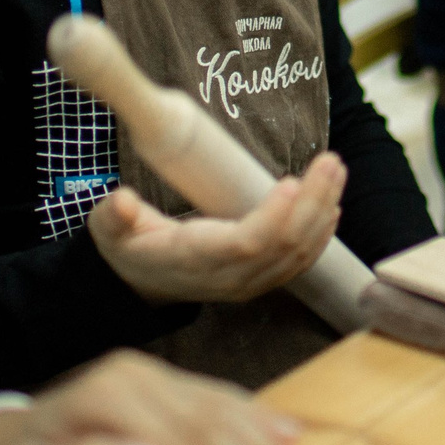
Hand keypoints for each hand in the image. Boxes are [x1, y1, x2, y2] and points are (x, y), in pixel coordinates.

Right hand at [88, 152, 345, 305]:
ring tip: (335, 170)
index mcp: (195, 259)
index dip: (272, 217)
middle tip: (329, 162)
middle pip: (282, 245)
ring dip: (321, 211)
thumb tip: (122, 201)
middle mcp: (229, 276)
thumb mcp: (110, 230)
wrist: (141, 282)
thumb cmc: (129, 247)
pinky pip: (298, 261)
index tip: (289, 182)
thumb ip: (115, 216)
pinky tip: (332, 205)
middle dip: (311, 204)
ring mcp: (248, 281)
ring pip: (297, 252)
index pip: (245, 244)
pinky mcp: (259, 278)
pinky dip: (320, 234)